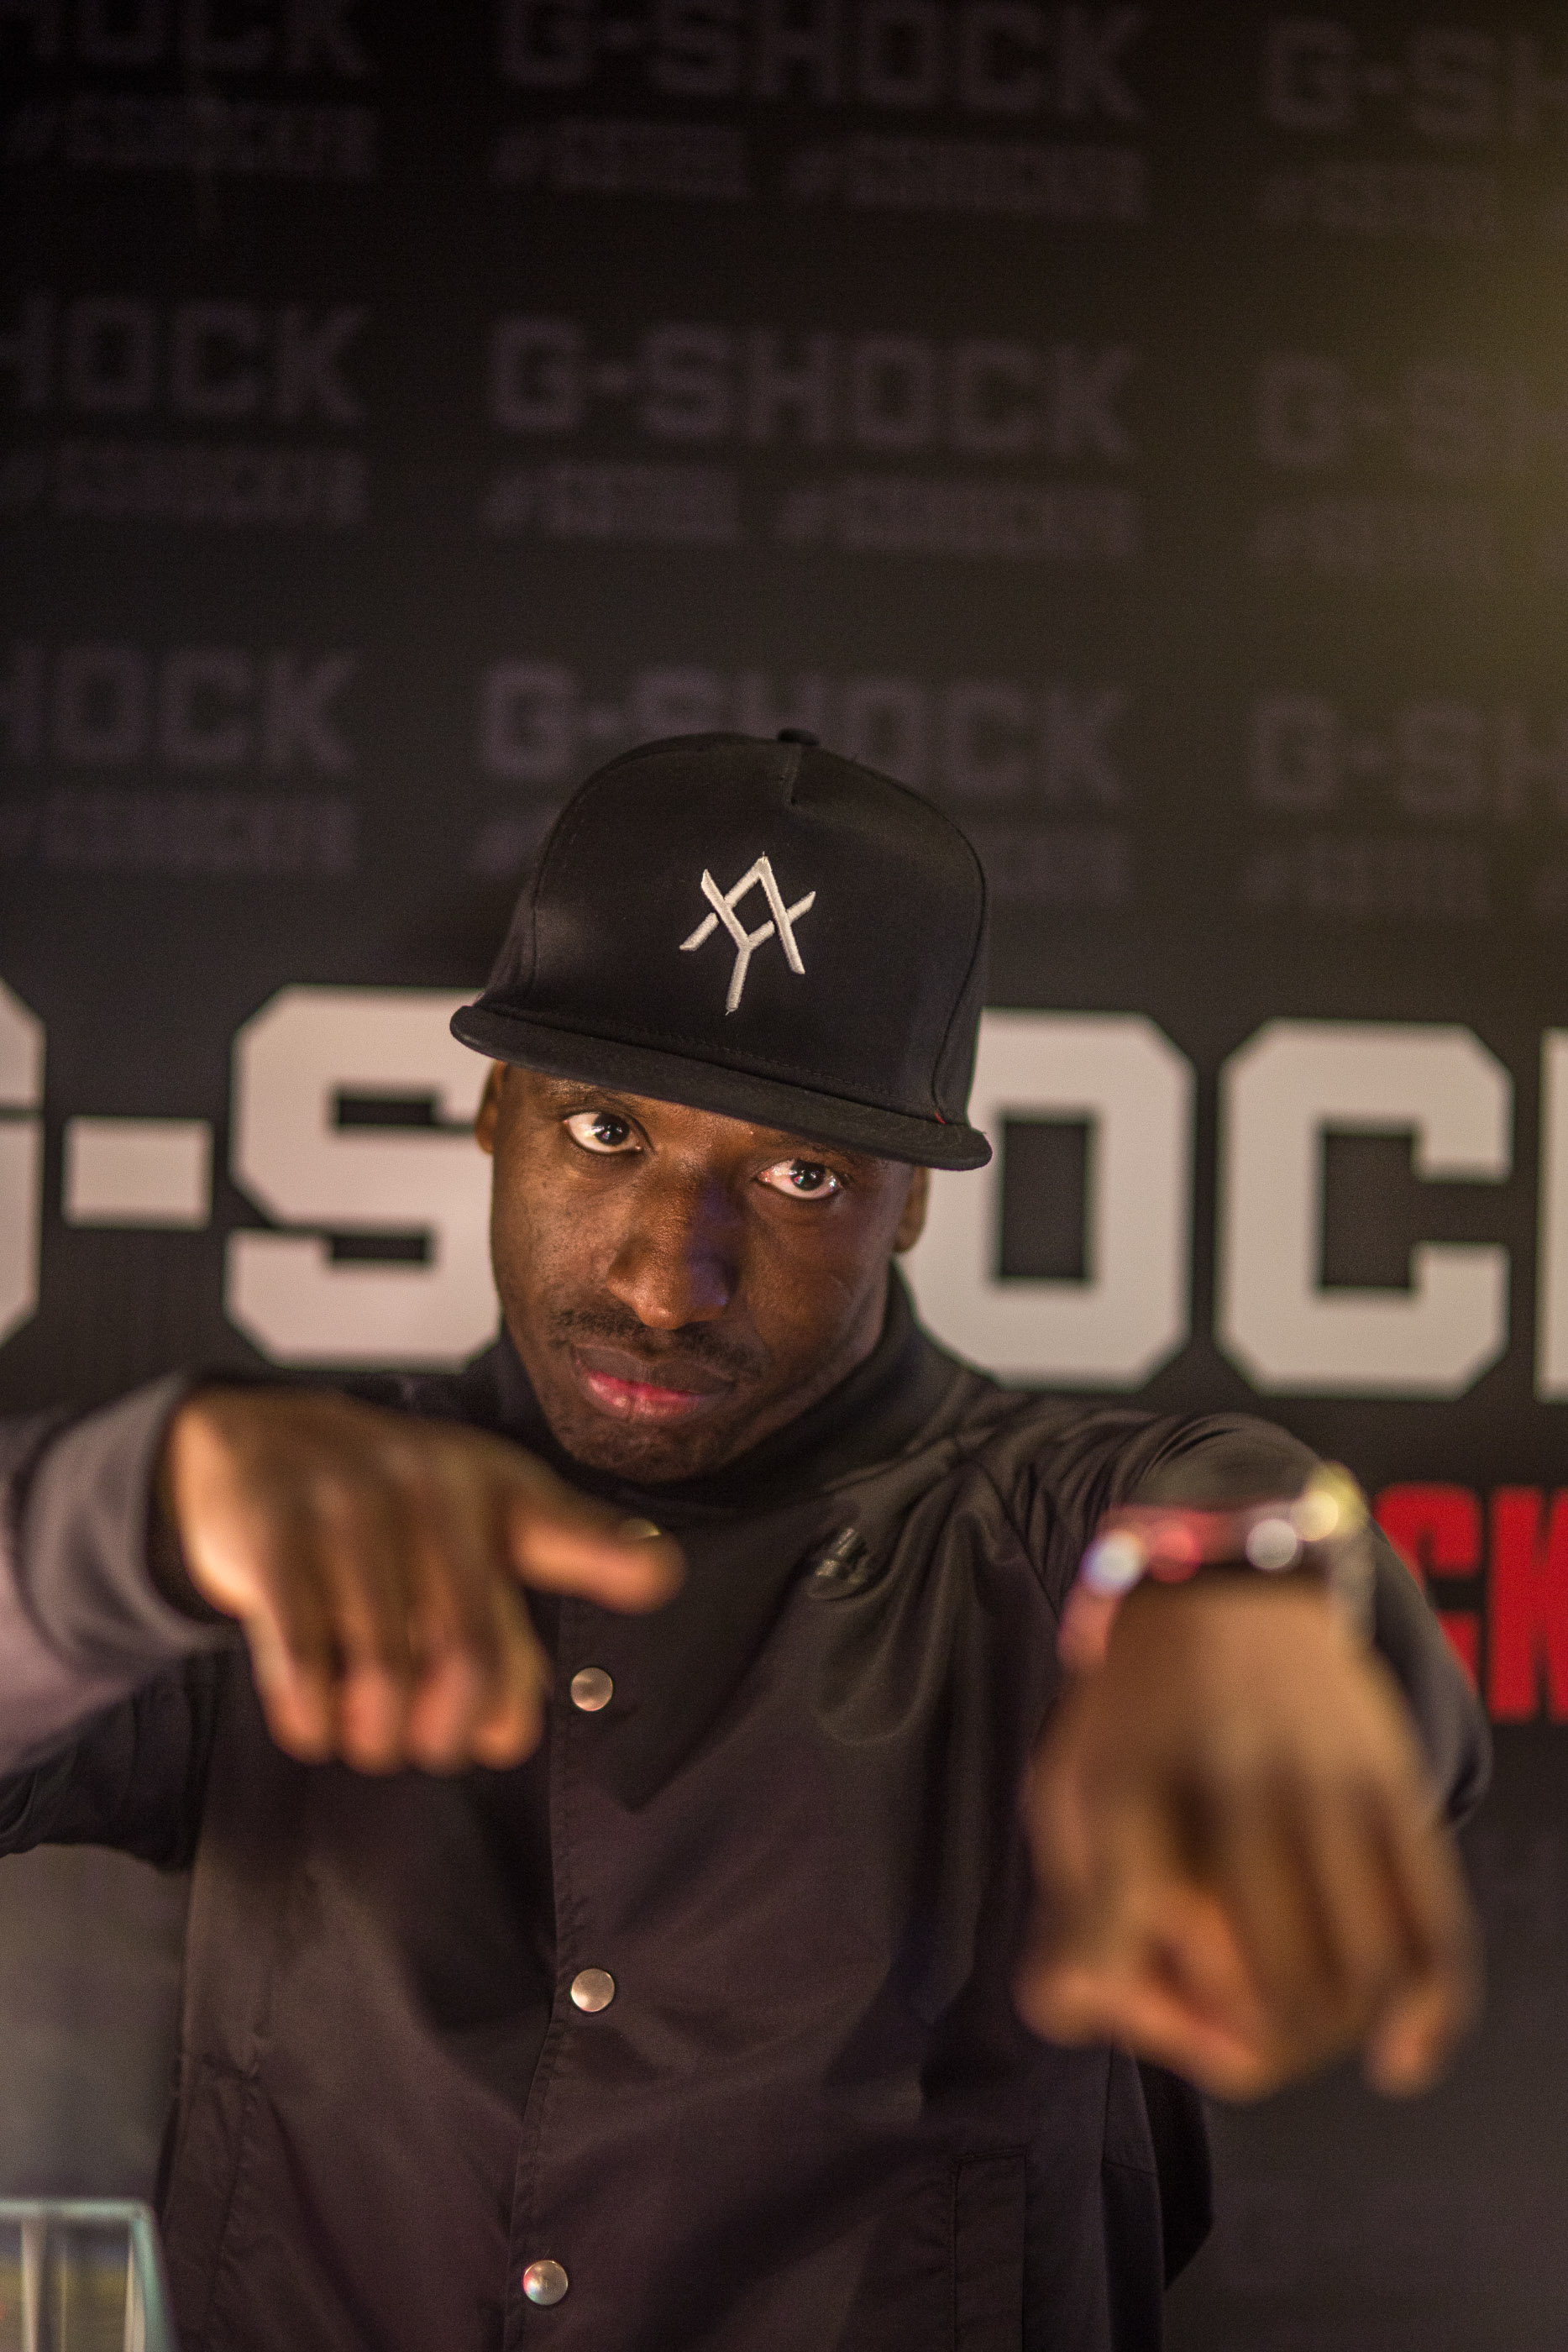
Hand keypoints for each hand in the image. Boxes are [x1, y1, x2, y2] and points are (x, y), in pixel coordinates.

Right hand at [158, 1388, 680, 1774]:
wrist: (255, 1441)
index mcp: (498, 1492)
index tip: (654, 1578)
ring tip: (374, 1741)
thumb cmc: (389, 1507)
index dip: (615, 1554)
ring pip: (383, 1668)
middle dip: (453, 1727)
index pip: (567, 1526)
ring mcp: (349, 1509)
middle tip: (436, 1748)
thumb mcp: (477, 1519)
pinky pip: (301, 1658)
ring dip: (378, 1734)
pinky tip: (316, 1727)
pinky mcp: (273, 1537)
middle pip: (469, 1647)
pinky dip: (312, 1716)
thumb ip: (519, 1609)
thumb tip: (511, 1724)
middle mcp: (432, 1491)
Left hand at [1014, 1580, 1478, 2099]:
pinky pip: (1434, 1930)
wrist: (1230, 1587)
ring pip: (1352, 1982)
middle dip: (1219, 2033)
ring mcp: (1328, 1789)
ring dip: (1312, 2035)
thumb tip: (1076, 2011)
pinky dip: (1427, 2015)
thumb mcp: (1066, 1790)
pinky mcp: (1394, 1790)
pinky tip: (1398, 2060)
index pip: (1124, 1913)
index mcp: (1131, 1784)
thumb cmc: (1137, 1718)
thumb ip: (1071, 1911)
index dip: (1113, 1989)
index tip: (1096, 1994)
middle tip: (1192, 2002)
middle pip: (1258, 1994)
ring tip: (1267, 2008)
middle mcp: (1236, 1786)